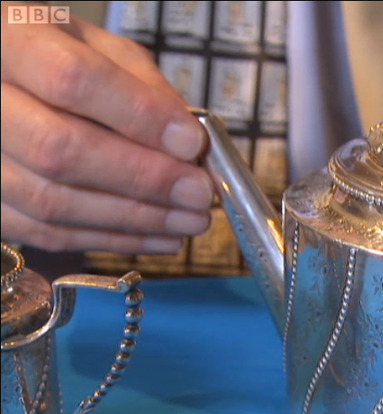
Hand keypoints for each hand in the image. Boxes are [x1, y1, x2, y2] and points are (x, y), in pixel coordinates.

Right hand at [1, 3, 213, 253]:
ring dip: (135, 219)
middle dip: (144, 178)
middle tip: (199, 192)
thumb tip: (186, 138)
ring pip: (52, 201)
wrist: (3, 81)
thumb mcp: (99, 46)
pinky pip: (46, 232)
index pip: (72, 79)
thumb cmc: (55, 56)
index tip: (191, 142)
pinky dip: (111, 239)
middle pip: (60, 150)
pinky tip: (158, 237)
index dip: (138, 115)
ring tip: (190, 220)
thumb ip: (142, 83)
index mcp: (11, 42)